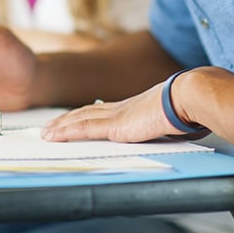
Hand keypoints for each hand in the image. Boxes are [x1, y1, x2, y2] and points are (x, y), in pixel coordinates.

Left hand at [41, 80, 185, 142]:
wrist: (187, 97)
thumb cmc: (187, 107)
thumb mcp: (174, 117)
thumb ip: (169, 122)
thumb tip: (181, 127)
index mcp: (135, 106)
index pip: (104, 110)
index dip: (87, 114)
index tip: (75, 118)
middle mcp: (122, 108)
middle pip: (87, 112)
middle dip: (67, 120)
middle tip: (50, 127)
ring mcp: (117, 115)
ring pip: (80, 119)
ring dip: (61, 126)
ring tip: (46, 133)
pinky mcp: (115, 125)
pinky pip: (84, 128)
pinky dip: (65, 132)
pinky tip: (53, 136)